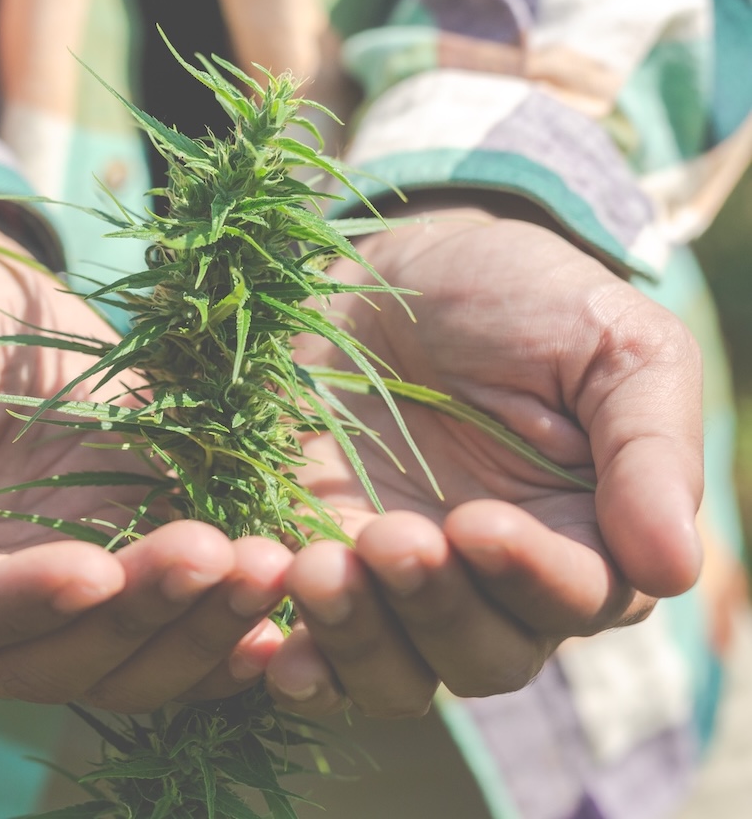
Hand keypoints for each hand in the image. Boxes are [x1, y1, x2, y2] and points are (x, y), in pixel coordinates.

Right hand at [0, 215, 290, 711]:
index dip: (20, 604)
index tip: (91, 571)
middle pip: (59, 655)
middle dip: (142, 616)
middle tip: (218, 559)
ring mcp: (62, 587)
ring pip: (132, 653)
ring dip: (206, 625)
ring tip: (270, 565)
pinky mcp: (128, 552)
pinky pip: (181, 617)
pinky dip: (236, 622)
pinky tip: (291, 596)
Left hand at [265, 203, 703, 717]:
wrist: (383, 267)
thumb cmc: (516, 297)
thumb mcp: (610, 344)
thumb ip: (650, 447)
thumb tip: (677, 566)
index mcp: (584, 538)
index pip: (577, 600)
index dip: (531, 578)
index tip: (476, 525)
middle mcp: (494, 588)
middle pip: (483, 657)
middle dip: (433, 607)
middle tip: (387, 536)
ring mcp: (399, 590)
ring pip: (396, 674)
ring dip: (355, 639)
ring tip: (312, 570)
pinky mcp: (315, 572)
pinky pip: (311, 654)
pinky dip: (294, 662)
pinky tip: (265, 646)